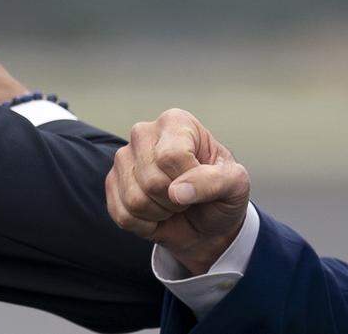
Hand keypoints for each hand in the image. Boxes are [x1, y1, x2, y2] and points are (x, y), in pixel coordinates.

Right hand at [106, 109, 250, 275]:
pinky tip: (156, 213)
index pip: (172, 156)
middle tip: (187, 197)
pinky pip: (122, 215)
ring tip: (172, 204)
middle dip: (175, 201)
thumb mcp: (235, 185)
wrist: (206, 223)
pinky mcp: (112, 183)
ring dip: (160, 213)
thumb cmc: (221, 196)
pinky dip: (145, 225)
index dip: (190, 181)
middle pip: (152, 180)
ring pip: (135, 200)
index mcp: (176, 122)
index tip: (204, 184)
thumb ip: (214, 182)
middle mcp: (144, 133)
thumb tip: (177, 191)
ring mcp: (124, 158)